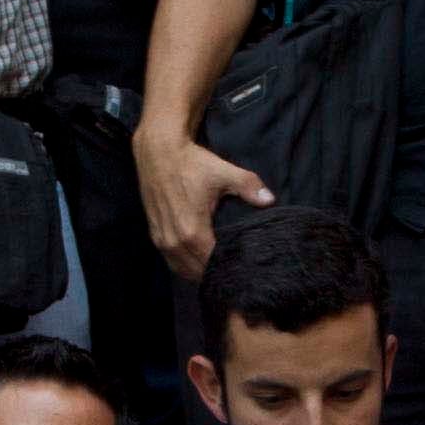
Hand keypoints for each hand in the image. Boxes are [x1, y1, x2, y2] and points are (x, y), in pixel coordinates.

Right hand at [132, 124, 269, 272]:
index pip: (213, 263)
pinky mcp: (154, 236)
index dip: (229, 267)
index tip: (243, 267)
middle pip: (198, 272)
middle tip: (234, 270)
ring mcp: (161, 240)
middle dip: (216, 272)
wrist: (158, 152)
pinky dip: (184, 265)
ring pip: (183, 270)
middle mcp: (174, 241)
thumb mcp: (223, 172)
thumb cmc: (192, 163)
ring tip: (218, 269)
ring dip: (199, 272)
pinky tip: (198, 263)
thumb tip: (270, 200)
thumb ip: (248, 187)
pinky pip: (171, 261)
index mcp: (192, 231)